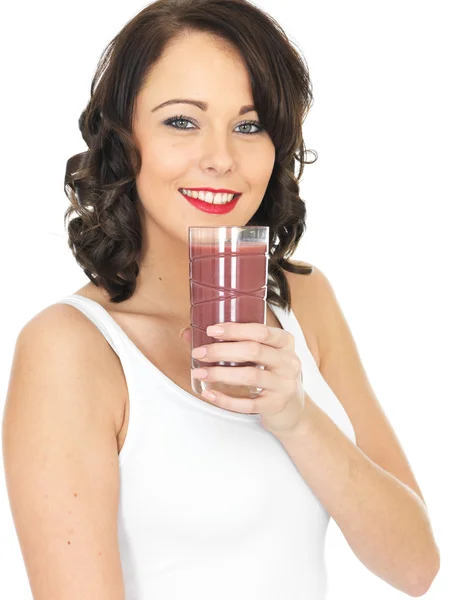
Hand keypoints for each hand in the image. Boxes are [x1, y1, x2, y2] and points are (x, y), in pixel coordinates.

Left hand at [180, 322, 304, 435]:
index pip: (261, 331)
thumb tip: (188, 333)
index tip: (210, 330)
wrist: (291, 408)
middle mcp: (288, 362)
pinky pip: (248, 404)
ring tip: (199, 372)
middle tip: (199, 352)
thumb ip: (230, 342)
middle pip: (253, 351)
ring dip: (220, 373)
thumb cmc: (269, 373)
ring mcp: (284, 385)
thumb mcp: (259, 354)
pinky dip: (225, 399)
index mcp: (284, 342)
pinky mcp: (275, 405)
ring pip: (250, 376)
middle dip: (222, 351)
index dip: (235, 329)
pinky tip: (209, 393)